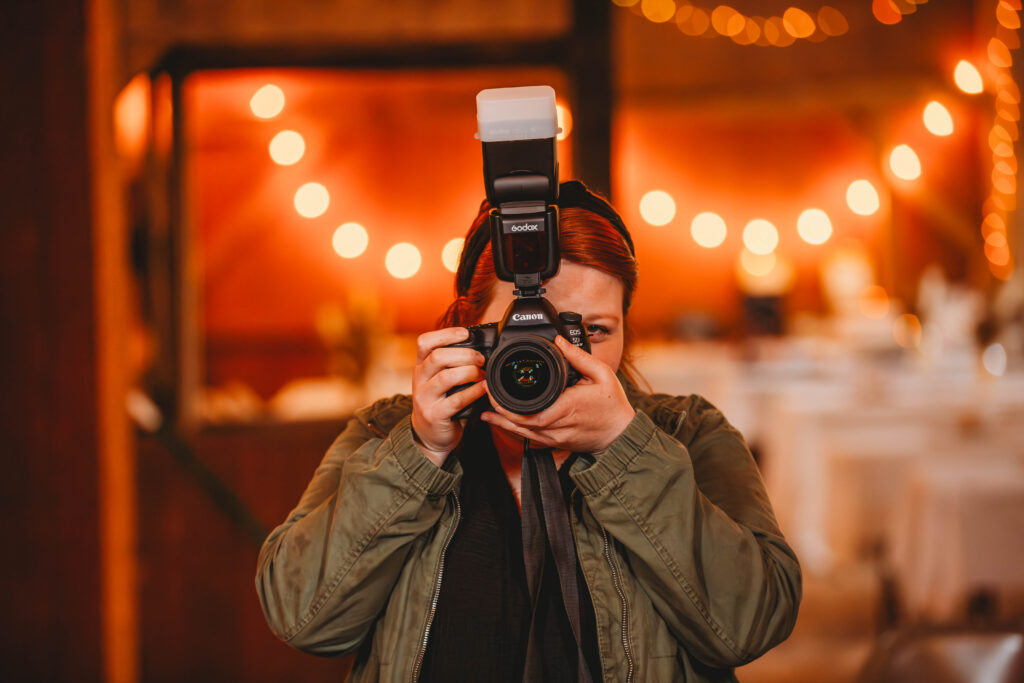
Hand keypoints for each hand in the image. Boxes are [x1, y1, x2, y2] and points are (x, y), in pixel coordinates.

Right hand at [411, 327, 486, 466]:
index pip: (424, 342)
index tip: (466, 333)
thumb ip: (451, 364)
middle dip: (465, 354)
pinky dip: (474, 392)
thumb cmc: (440, 401)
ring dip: (470, 372)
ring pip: (447, 377)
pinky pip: (457, 400)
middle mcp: (419, 379)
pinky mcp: (435, 415)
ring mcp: (425, 398)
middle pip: (438, 357)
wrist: (429, 434)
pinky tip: (483, 389)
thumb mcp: (438, 379)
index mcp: (420, 366)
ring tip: (483, 375)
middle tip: (481, 359)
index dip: (446, 334)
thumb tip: (480, 348)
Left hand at [480, 336, 634, 453]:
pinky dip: (516, 431)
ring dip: (503, 425)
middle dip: (500, 413)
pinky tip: (504, 425)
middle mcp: (558, 425)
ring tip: (486, 415)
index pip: (530, 411)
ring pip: (523, 434)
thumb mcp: (601, 374)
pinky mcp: (557, 443)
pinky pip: (532, 439)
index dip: (508, 406)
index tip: (495, 393)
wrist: (620, 434)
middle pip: (521, 424)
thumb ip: (578, 356)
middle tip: (486, 400)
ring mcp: (556, 437)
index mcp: (567, 406)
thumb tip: (560, 341)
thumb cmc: (613, 405)